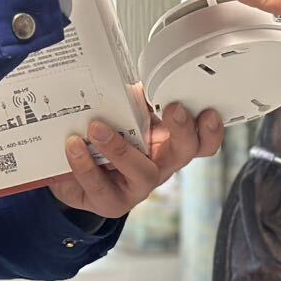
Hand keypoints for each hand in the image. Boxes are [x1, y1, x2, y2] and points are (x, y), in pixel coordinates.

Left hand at [46, 92, 223, 217]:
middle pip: (185, 152)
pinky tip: (73, 146)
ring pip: (142, 172)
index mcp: (167, 142)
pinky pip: (101, 186)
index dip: (210, 128)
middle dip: (183, 129)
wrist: (70, 175)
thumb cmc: (102, 144)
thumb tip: (125, 78)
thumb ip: (128, 100)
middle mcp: (159, 166)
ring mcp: (137, 187)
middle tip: (173, 110)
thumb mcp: (120, 117)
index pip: (201, 138)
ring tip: (96, 128)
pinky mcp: (111, 202)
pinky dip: (85, 164)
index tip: (205, 110)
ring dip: (120, 148)